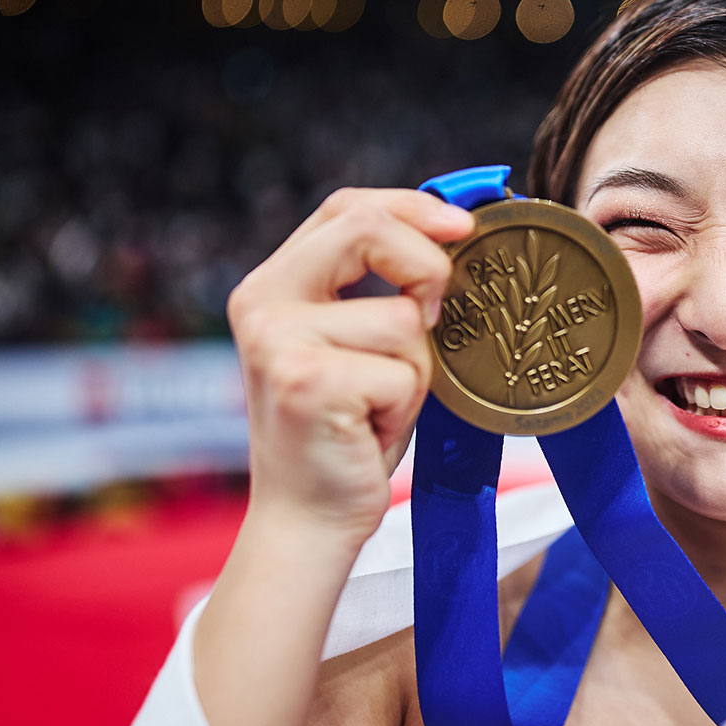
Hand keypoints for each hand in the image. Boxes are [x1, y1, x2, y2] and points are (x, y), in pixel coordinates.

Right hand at [227, 187, 474, 544]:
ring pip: (403, 317)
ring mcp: (279, 342)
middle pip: (367, 230)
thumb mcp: (362, 344)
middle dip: (427, 265)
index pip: (346, 208)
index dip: (411, 206)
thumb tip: (455, 232)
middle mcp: (263, 303)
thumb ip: (383, 288)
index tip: (462, 226)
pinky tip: (371, 429)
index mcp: (272, 284)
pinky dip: (407, 405)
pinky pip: (405, 372)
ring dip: (415, 368)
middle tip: (440, 314)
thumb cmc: (349, 430)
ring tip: (380, 404)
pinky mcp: (308, 383)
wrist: (308, 519)